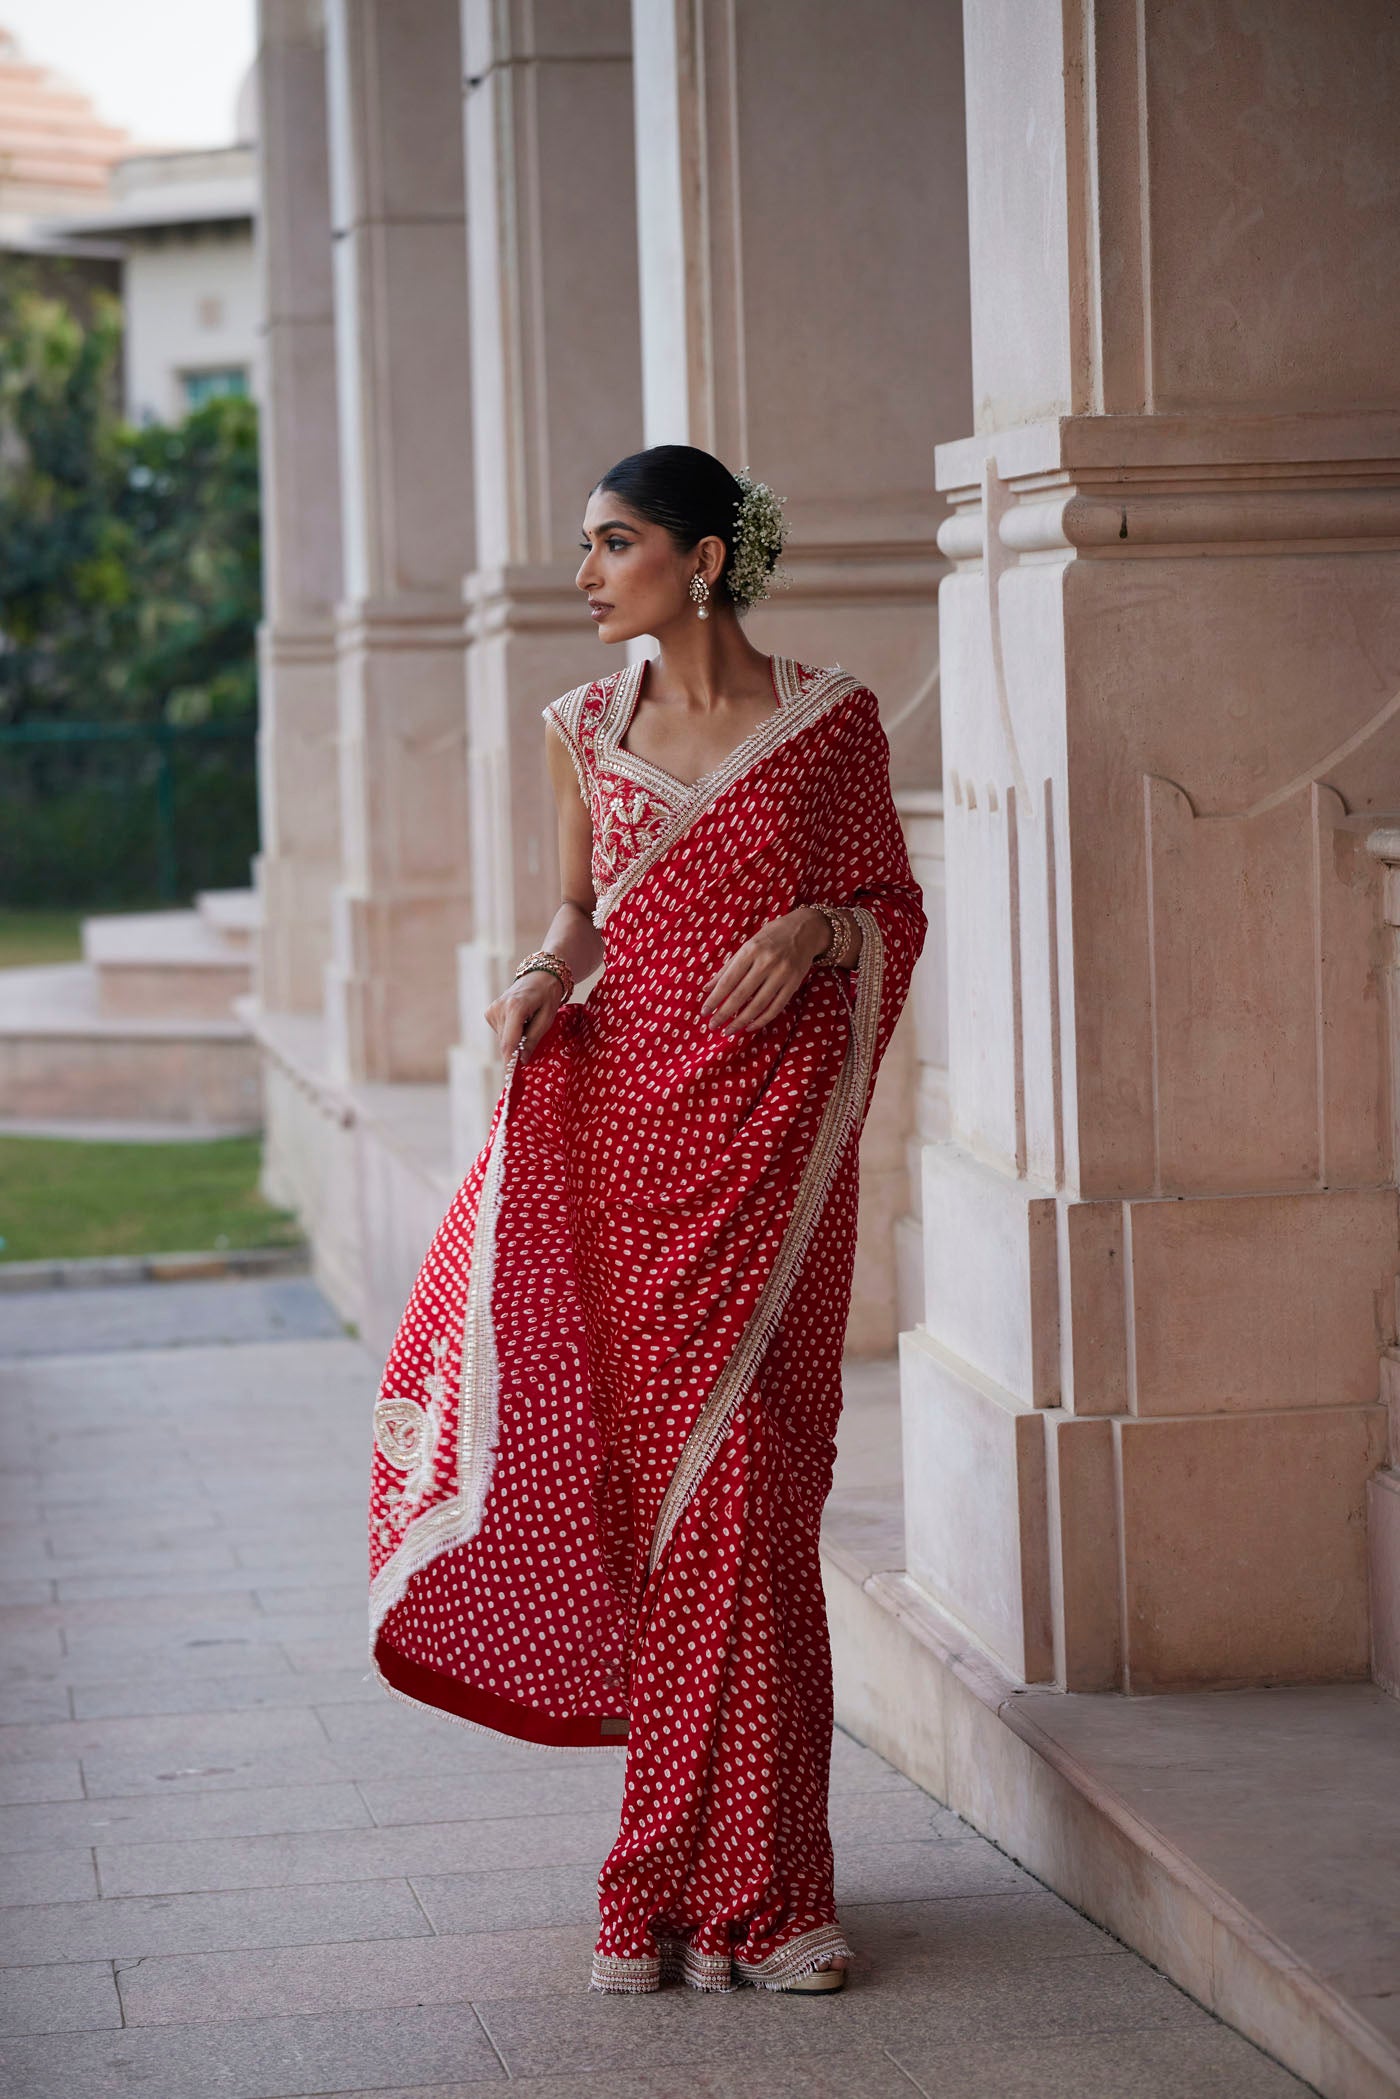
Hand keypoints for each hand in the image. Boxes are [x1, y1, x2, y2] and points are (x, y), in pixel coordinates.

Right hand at [485, 969, 564, 1062]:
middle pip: (506, 1043)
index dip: (510, 1061)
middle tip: (530, 1052)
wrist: (539, 976)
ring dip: (515, 1040)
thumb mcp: (547, 1019)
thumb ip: (533, 1039)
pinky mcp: (490, 1012)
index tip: (509, 1078)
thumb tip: (522, 1060)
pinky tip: (520, 1022)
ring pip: (503, 1039)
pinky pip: (501, 1033)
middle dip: (517, 1051)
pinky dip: (511, 1033)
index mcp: (515, 1007)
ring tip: (529, 1024)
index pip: (509, 1042)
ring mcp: (492, 1010)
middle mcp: (499, 1008)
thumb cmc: (547, 996)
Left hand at [700, 907, 828, 1034]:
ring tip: (729, 1030)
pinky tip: (750, 1026)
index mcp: (750, 950)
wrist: (805, 930)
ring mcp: (782, 974)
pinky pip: (776, 1007)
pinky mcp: (794, 983)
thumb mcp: (747, 946)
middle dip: (724, 1013)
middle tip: (713, 1026)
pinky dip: (762, 1020)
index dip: (715, 999)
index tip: (704, 1012)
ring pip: (758, 1004)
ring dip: (741, 1021)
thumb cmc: (770, 937)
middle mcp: (766, 962)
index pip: (728, 980)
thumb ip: (727, 968)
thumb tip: (707, 988)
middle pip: (741, 995)